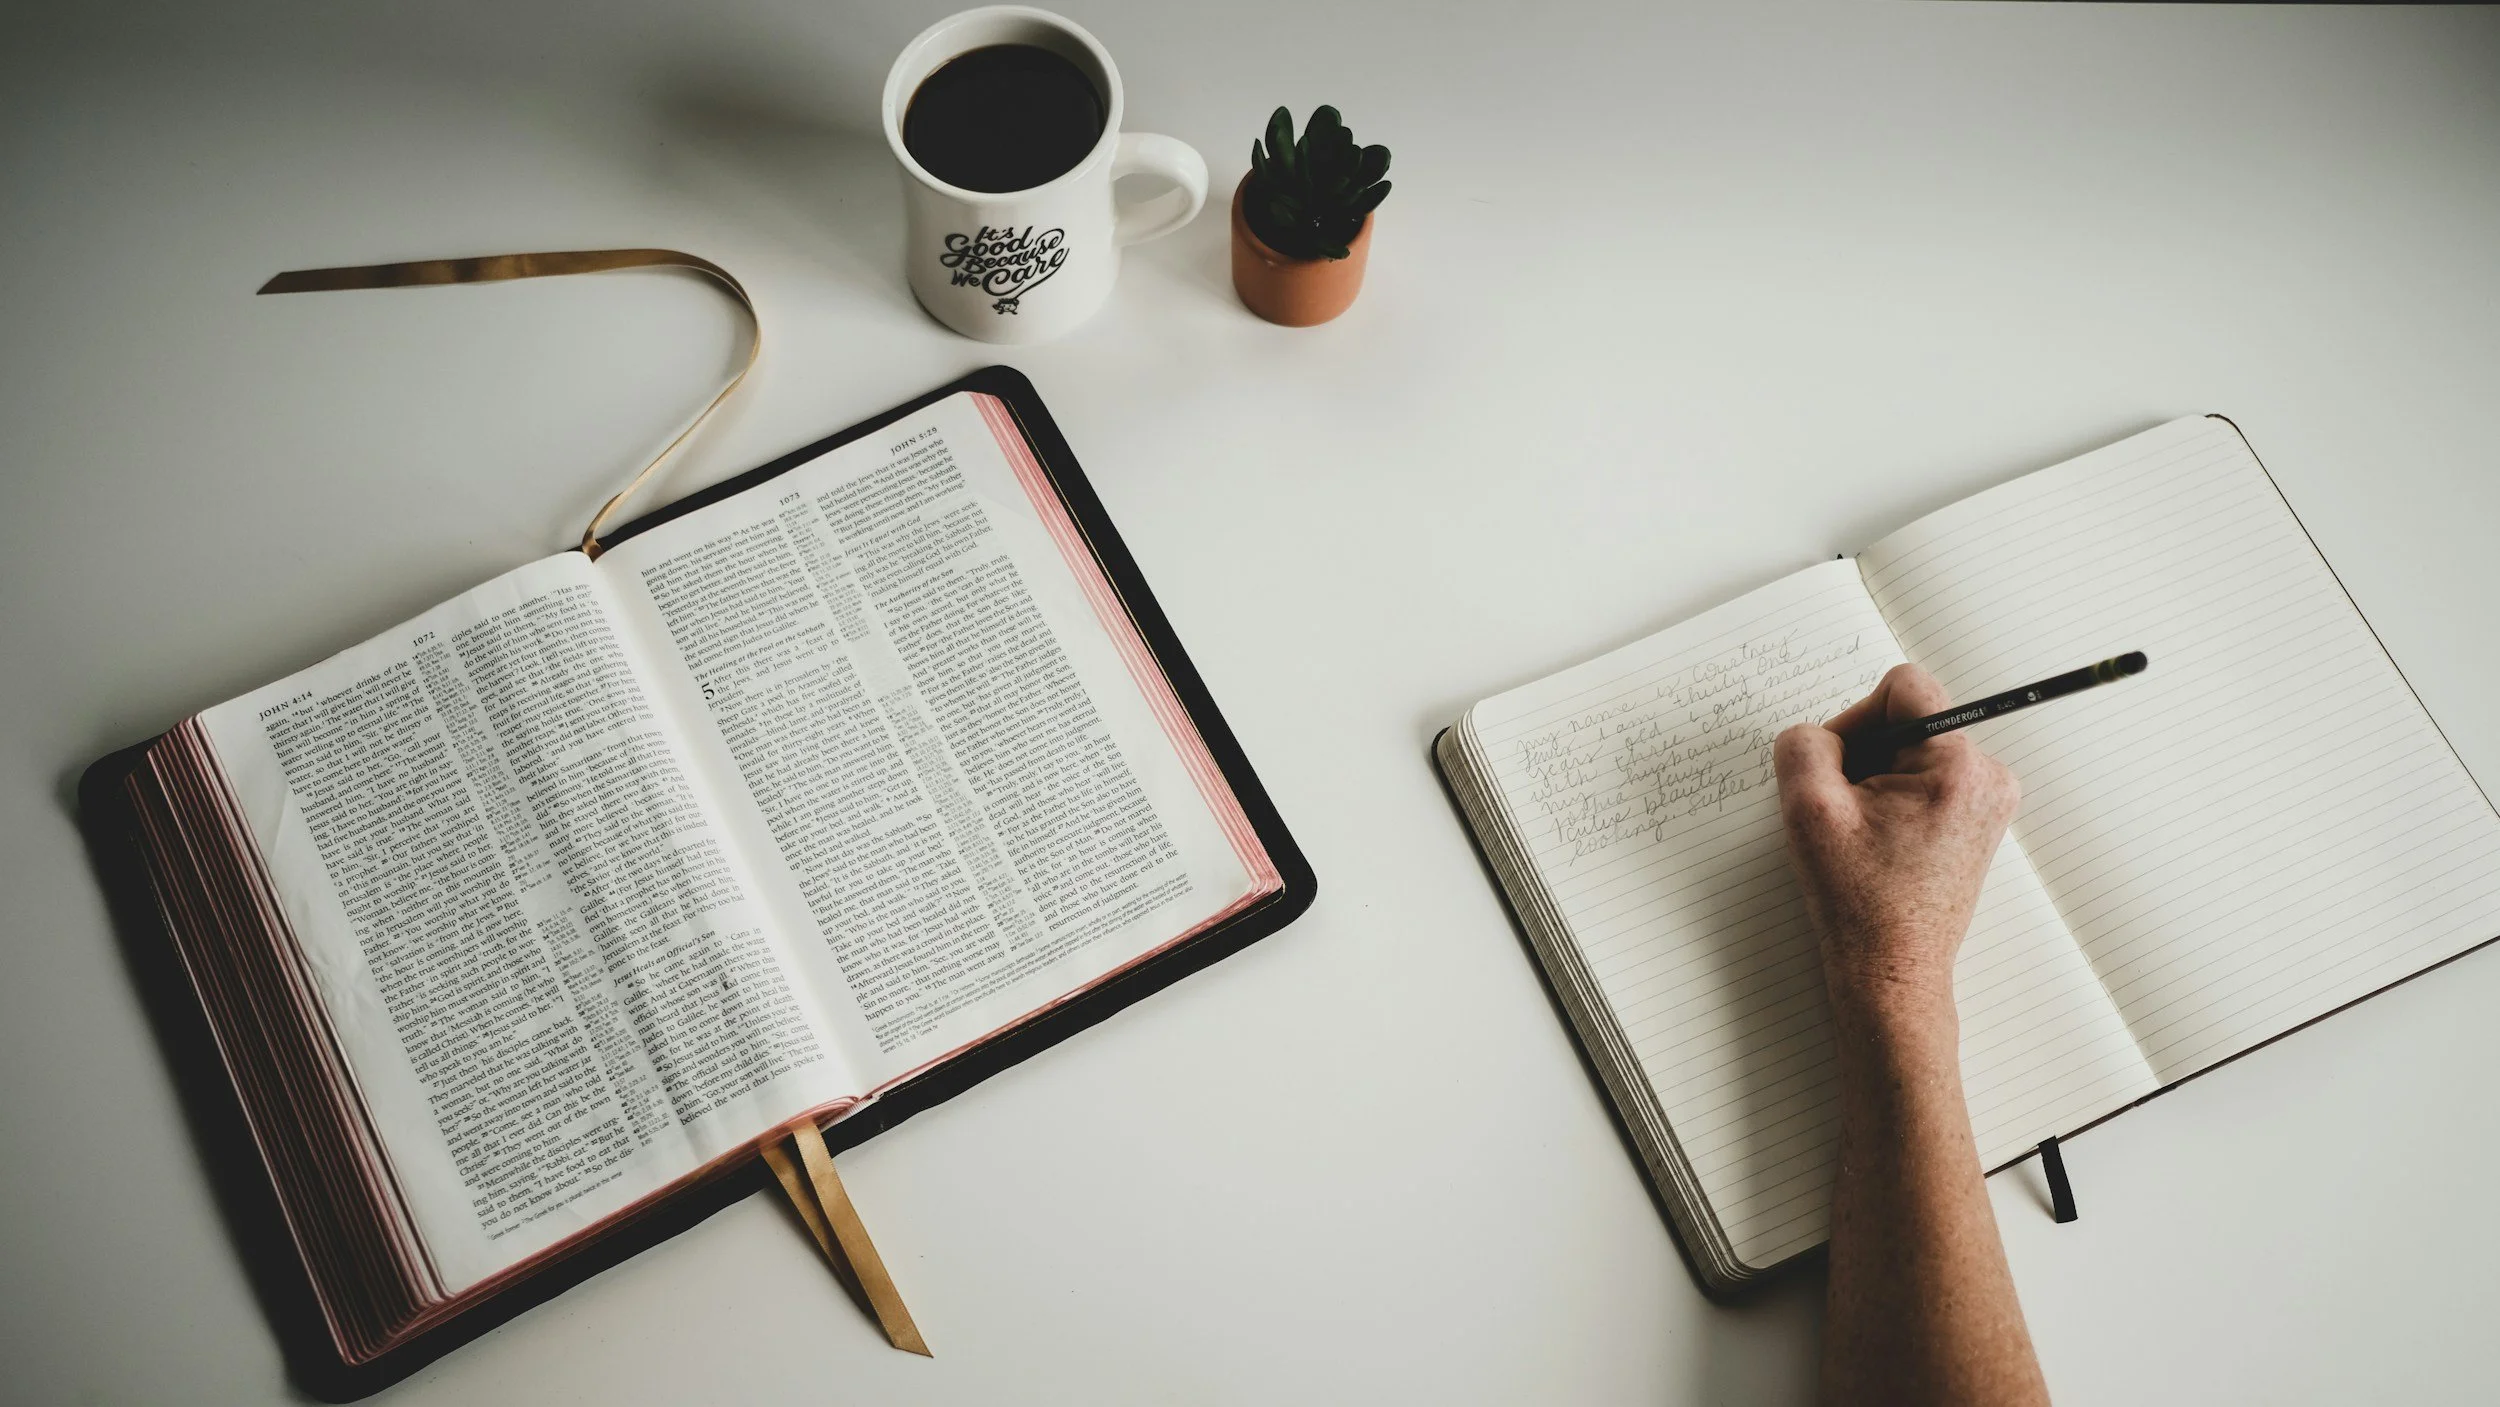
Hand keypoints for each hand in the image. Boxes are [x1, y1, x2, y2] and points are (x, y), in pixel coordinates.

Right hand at [1772, 664, 2019, 1020]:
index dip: (1856, 717)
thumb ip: (1803, 745)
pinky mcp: (1978, 819)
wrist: (1892, 969)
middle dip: (1866, 755)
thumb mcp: (1807, 810)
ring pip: (1914, 750)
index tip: (1842, 767)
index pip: (1903, 688)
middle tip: (1847, 812)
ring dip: (1877, 780)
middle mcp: (1987, 776)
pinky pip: (1927, 778)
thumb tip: (1820, 734)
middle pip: (1908, 718)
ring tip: (1865, 832)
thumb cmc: (1858, 902)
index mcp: (1956, 767)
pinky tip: (1881, 841)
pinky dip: (1895, 799)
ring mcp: (1988, 800)